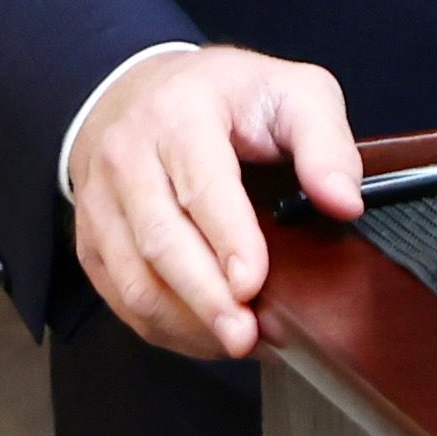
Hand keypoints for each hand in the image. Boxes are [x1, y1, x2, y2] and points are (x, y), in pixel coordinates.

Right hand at [64, 43, 361, 361]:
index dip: (228, 239)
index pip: (201, 184)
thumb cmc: (227, 98)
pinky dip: (164, 327)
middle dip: (205, 297)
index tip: (253, 284)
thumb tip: (345, 203)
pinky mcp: (91, 239)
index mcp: (181, 113)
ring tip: (236, 343)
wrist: (140, 92)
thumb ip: (325, 142)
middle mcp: (128, 155)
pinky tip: (207, 337)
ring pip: (133, 277)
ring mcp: (101, 201)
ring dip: (185, 321)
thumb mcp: (291, 93)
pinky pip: (120, 296)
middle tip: (245, 335)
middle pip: (160, 240)